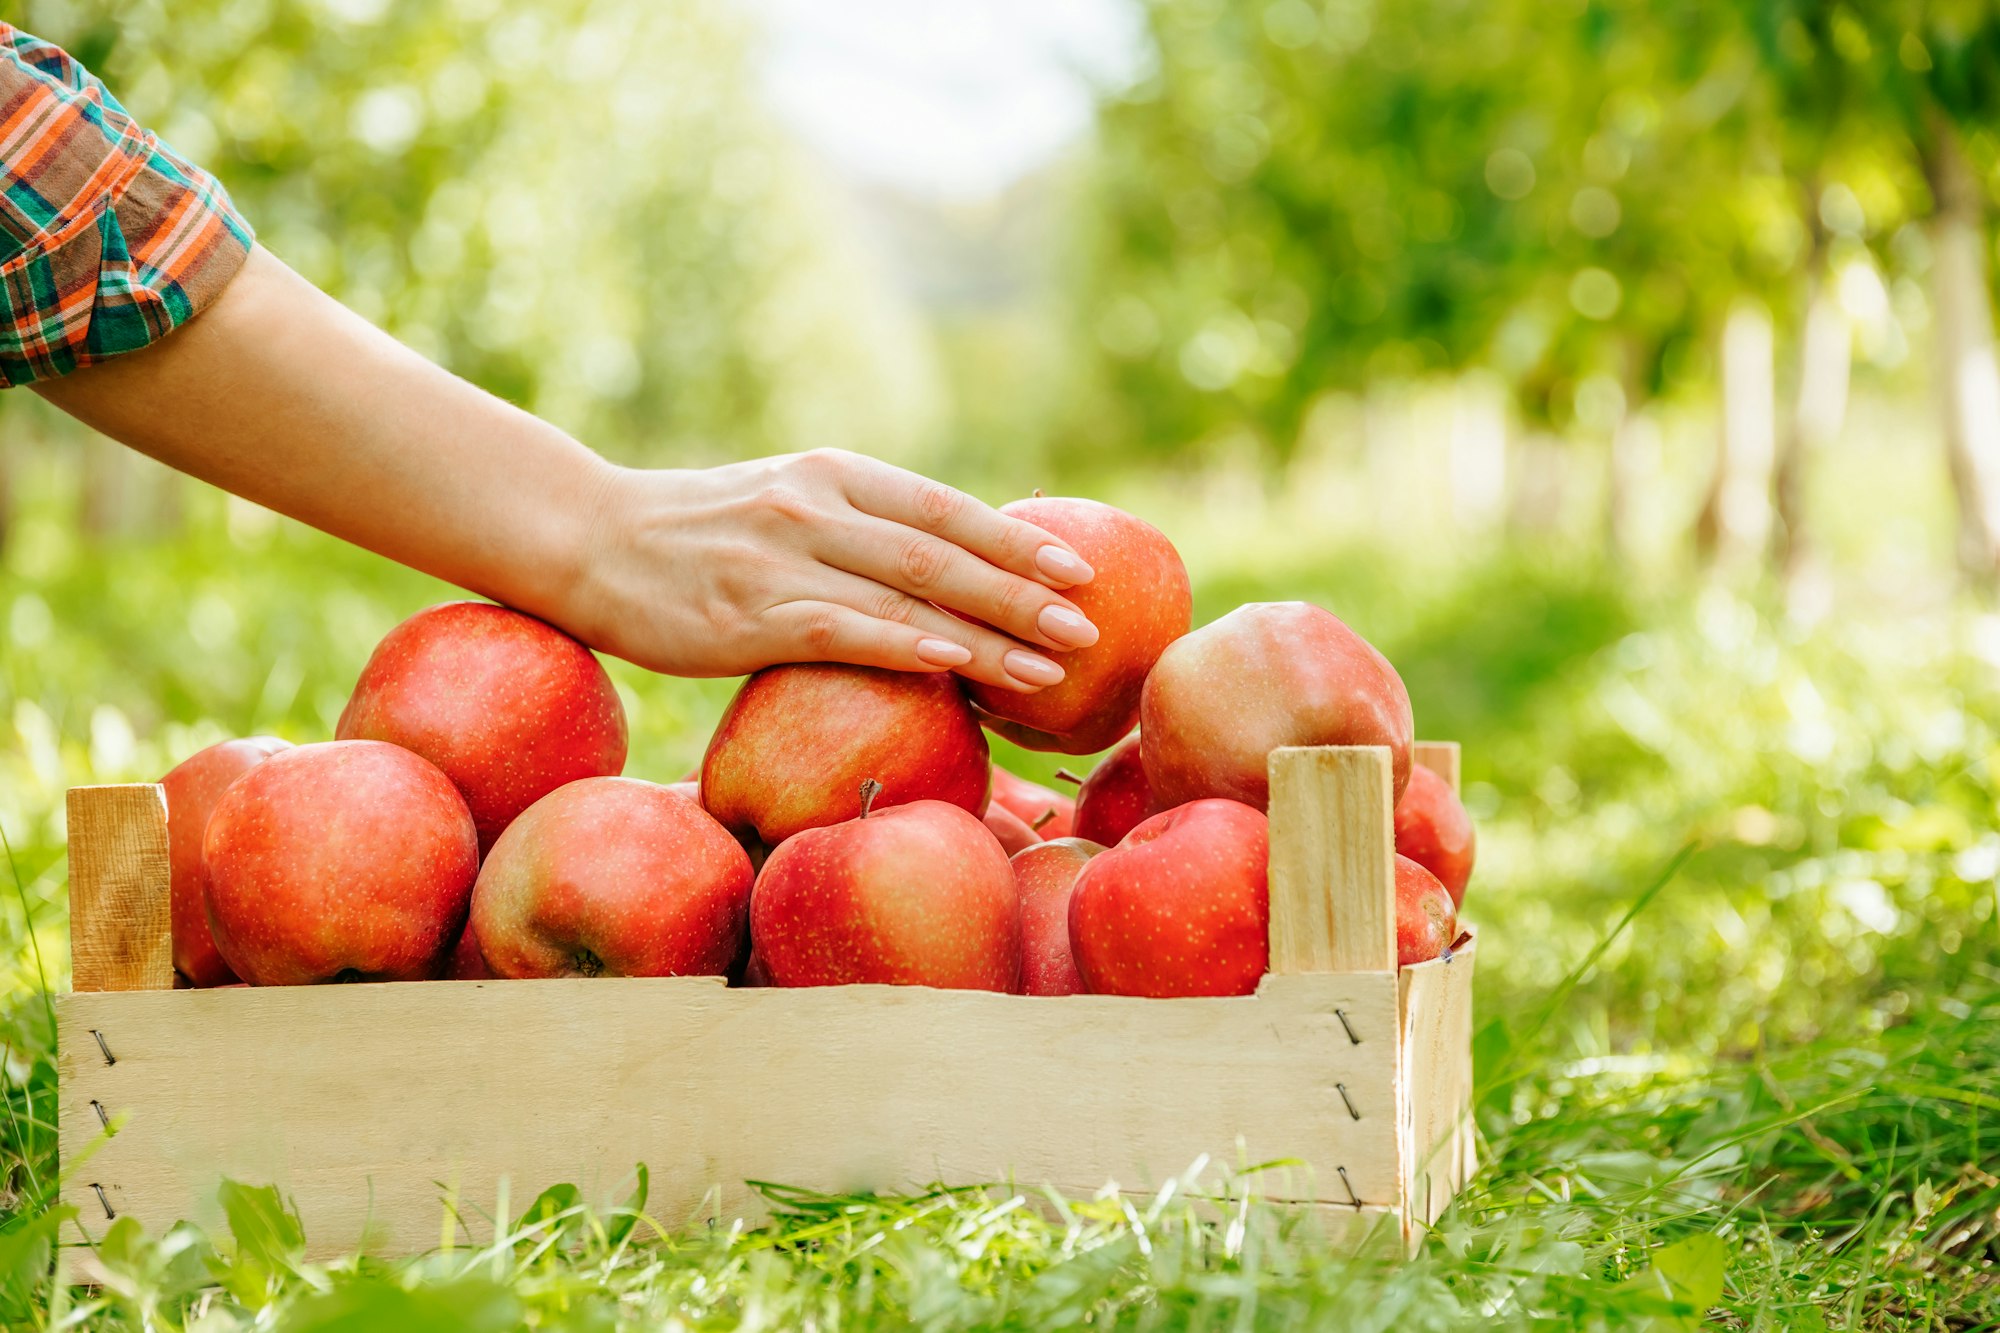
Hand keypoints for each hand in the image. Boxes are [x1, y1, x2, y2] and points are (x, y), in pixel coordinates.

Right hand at [572, 449, 1099, 690]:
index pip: (945, 508)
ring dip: (990, 635)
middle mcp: (816, 508)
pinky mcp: (747, 616)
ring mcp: (782, 560)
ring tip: (1054, 666)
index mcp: (832, 476)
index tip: (1081, 570)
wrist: (584, 538)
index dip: (1018, 541)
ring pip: (908, 596)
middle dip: (1025, 592)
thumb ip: (856, 528)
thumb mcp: (783, 505)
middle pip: (943, 551)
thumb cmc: (696, 534)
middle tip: (1092, 625)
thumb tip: (944, 574)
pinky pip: (845, 631)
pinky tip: (961, 665)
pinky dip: (910, 647)